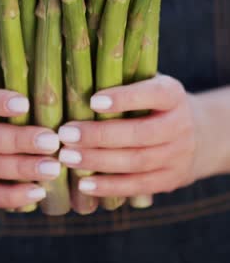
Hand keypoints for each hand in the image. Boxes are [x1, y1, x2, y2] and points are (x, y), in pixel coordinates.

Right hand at [0, 81, 61, 209]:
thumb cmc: (4, 111)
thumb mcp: (7, 94)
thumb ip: (25, 90)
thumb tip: (58, 91)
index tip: (25, 103)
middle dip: (18, 140)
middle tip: (52, 142)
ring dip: (20, 169)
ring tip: (53, 169)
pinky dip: (10, 196)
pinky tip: (37, 193)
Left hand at [58, 75, 206, 198]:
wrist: (196, 133)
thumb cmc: (150, 101)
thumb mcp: (144, 81)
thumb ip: (119, 78)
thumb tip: (75, 76)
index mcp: (172, 95)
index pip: (153, 94)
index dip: (124, 98)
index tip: (92, 101)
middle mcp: (180, 125)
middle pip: (140, 134)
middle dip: (99, 135)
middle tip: (65, 134)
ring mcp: (177, 156)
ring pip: (136, 162)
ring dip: (98, 161)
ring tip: (67, 157)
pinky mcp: (170, 180)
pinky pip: (138, 186)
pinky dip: (109, 187)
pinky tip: (83, 184)